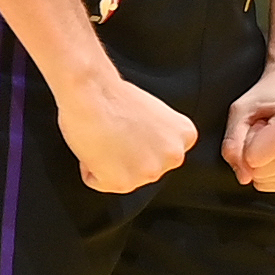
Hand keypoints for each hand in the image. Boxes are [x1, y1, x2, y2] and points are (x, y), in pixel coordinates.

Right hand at [56, 71, 197, 195]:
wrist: (90, 91)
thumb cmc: (111, 94)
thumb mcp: (151, 111)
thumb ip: (156, 134)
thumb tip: (142, 146)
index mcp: (185, 134)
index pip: (161, 152)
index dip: (139, 140)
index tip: (129, 128)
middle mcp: (174, 156)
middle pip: (144, 167)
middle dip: (127, 155)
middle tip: (113, 131)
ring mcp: (150, 172)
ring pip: (122, 177)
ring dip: (108, 163)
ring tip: (103, 137)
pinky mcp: (124, 183)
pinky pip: (98, 182)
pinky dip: (89, 168)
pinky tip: (92, 146)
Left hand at [223, 62, 274, 193]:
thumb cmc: (273, 92)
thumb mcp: (242, 109)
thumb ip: (233, 143)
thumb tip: (243, 177)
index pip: (252, 158)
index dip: (248, 139)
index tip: (262, 121)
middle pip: (259, 173)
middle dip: (255, 152)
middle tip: (268, 128)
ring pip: (267, 182)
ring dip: (265, 161)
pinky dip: (273, 170)